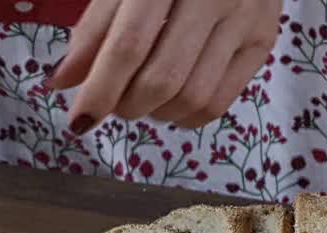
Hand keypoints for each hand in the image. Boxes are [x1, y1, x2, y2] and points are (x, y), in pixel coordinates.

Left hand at [45, 0, 281, 132]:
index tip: (79, 121)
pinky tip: (170, 104)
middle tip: (113, 101)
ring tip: (141, 96)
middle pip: (162, 79)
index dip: (100, 90)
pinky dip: (186, 117)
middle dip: (125, 105)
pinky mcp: (264, 40)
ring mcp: (245, 18)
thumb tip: (62, 82)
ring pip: (192, 97)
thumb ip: (94, 27)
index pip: (129, 46)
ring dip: (155, 113)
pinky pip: (220, 103)